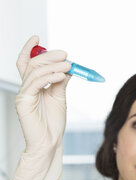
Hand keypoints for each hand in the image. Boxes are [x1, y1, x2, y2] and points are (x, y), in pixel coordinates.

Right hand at [15, 35, 71, 152]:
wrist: (50, 142)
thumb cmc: (53, 122)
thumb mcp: (60, 97)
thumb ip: (61, 81)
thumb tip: (68, 65)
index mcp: (33, 86)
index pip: (27, 63)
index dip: (29, 49)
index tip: (38, 38)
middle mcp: (26, 88)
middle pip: (32, 64)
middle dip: (48, 56)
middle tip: (65, 54)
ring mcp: (23, 94)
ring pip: (34, 71)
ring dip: (53, 65)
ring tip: (68, 65)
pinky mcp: (23, 101)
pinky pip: (35, 83)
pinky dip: (49, 77)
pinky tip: (62, 75)